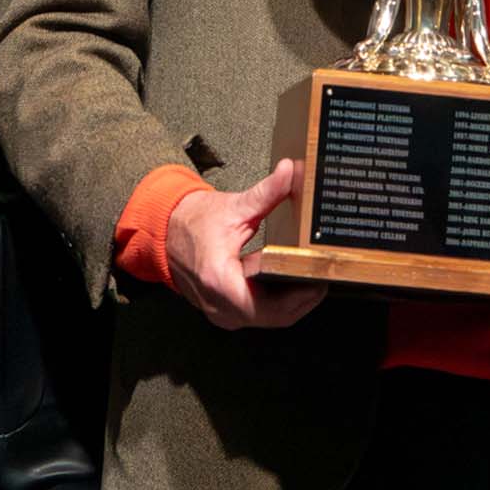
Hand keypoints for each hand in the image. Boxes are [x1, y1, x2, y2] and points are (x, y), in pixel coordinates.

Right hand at [166, 159, 326, 329]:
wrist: (165, 232)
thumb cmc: (193, 222)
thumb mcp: (233, 207)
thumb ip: (266, 192)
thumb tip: (289, 172)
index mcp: (220, 281)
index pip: (271, 307)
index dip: (301, 295)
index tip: (320, 276)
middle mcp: (220, 305)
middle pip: (276, 316)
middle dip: (303, 297)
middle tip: (323, 273)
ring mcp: (222, 311)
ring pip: (269, 318)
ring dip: (292, 300)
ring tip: (311, 275)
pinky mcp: (226, 309)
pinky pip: (260, 312)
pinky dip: (278, 300)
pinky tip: (291, 279)